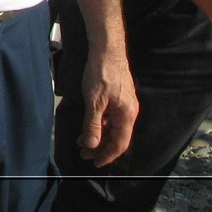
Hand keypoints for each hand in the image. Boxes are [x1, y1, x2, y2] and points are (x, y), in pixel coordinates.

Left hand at [73, 45, 137, 166]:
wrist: (106, 49)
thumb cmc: (101, 74)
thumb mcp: (94, 102)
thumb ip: (92, 125)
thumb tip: (92, 146)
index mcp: (127, 115)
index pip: (120, 144)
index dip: (107, 155)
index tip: (94, 162)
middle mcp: (129, 112)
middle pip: (116, 136)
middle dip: (100, 147)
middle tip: (83, 153)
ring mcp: (124, 103)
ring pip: (112, 126)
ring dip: (98, 134)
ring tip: (82, 141)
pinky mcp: (118, 96)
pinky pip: (110, 116)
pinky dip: (100, 123)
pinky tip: (89, 124)